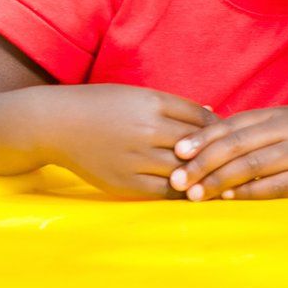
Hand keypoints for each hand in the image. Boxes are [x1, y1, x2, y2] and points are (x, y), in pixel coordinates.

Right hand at [40, 84, 213, 197]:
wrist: (56, 125)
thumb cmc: (102, 106)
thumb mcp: (140, 96)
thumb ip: (176, 107)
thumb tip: (212, 114)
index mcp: (154, 104)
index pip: (202, 119)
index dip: (219, 129)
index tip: (228, 136)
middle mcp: (147, 131)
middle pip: (198, 146)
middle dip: (217, 153)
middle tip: (231, 161)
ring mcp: (136, 159)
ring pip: (185, 170)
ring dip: (202, 175)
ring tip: (217, 177)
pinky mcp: (124, 183)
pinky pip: (164, 191)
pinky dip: (182, 191)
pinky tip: (191, 189)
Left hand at [169, 100, 287, 200]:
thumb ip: (255, 128)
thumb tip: (210, 142)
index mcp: (278, 114)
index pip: (232, 125)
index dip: (203, 139)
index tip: (177, 152)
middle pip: (237, 144)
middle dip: (203, 162)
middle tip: (177, 179)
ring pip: (252, 165)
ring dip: (219, 179)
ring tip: (195, 194)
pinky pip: (275, 185)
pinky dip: (249, 191)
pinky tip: (230, 197)